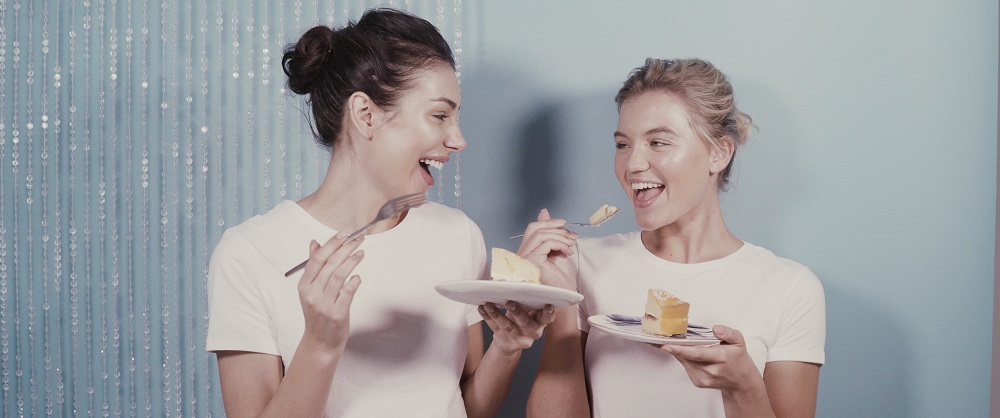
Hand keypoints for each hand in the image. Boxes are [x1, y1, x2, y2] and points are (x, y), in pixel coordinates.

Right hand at [297, 233, 364, 351]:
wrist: (320, 342)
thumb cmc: (317, 314)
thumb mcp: (310, 290)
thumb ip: (313, 267)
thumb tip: (314, 243)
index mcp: (304, 286)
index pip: (317, 259)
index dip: (331, 244)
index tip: (344, 234)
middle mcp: (312, 294)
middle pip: (330, 264)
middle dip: (345, 249)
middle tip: (358, 240)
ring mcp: (324, 304)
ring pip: (339, 275)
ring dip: (352, 261)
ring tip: (361, 253)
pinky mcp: (337, 313)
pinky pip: (348, 292)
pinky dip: (354, 281)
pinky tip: (358, 276)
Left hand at [478, 302, 555, 354]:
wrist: (510, 340)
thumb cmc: (521, 318)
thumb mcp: (527, 310)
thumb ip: (526, 299)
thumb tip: (520, 283)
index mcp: (540, 322)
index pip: (547, 318)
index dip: (549, 313)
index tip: (548, 306)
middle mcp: (532, 332)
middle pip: (527, 324)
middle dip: (519, 313)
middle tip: (510, 302)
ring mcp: (518, 337)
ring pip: (508, 327)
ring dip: (497, 314)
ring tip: (488, 304)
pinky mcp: (504, 339)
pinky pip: (494, 328)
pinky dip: (487, 317)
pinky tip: (482, 308)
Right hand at [516, 209, 578, 290]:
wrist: (564, 297)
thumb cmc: (560, 279)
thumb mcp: (556, 250)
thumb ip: (550, 234)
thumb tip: (544, 212)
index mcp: (526, 251)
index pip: (532, 229)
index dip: (548, 222)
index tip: (564, 223)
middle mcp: (521, 254)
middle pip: (535, 228)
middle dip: (556, 227)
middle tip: (572, 234)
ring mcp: (524, 258)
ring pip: (541, 234)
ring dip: (561, 236)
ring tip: (572, 244)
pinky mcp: (531, 261)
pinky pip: (546, 243)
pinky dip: (560, 243)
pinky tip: (568, 251)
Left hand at [660, 325, 762, 391]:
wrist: (740, 381)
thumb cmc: (737, 359)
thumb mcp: (739, 341)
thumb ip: (728, 333)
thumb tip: (715, 329)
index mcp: (720, 358)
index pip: (697, 353)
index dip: (680, 349)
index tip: (666, 345)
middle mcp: (710, 370)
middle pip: (687, 357)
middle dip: (673, 347)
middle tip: (659, 337)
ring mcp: (703, 378)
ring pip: (684, 361)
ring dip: (677, 351)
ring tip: (672, 340)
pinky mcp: (698, 382)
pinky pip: (686, 366)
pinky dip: (683, 357)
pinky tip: (684, 351)